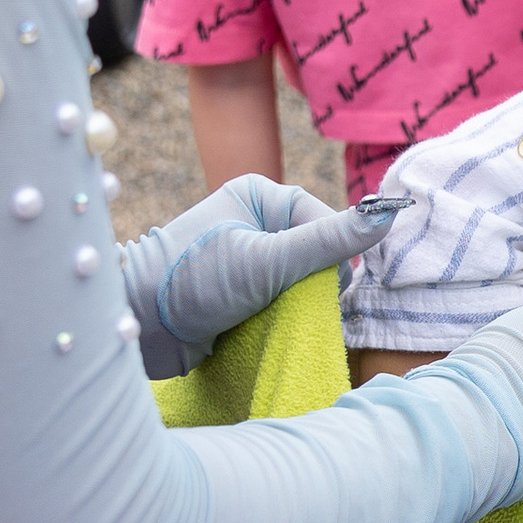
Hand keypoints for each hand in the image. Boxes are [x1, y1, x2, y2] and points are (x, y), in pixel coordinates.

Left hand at [120, 176, 396, 378]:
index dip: (329, 258)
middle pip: (317, 254)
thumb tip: (388, 214)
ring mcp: (246, 257)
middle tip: (282, 304)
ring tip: (266, 318)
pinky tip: (260, 327)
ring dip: (294, 306)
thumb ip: (328, 240)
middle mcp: (254, 221)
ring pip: (301, 283)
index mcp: (260, 195)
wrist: (134, 326)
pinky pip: (280, 302)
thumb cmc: (192, 280)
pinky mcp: (238, 291)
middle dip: (310, 285)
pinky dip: (279, 318)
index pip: (326, 223)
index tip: (311, 286)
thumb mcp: (266, 260)